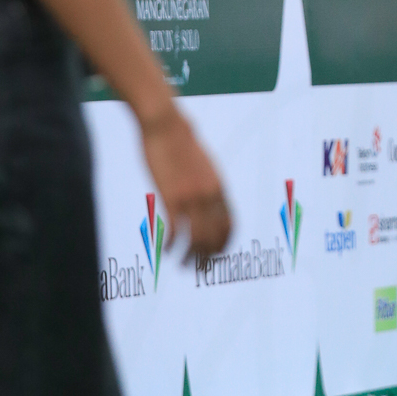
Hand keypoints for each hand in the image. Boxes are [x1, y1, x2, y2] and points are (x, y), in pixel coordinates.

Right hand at [140, 107, 230, 259]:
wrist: (166, 124)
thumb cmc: (181, 141)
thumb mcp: (203, 164)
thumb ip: (208, 182)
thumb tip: (210, 194)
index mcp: (220, 187)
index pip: (230, 224)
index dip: (225, 244)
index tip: (217, 256)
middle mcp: (210, 195)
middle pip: (216, 236)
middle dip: (209, 257)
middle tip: (200, 270)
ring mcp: (192, 196)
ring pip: (198, 238)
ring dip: (191, 257)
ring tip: (182, 266)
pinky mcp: (172, 196)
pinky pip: (177, 230)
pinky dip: (173, 246)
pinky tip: (167, 251)